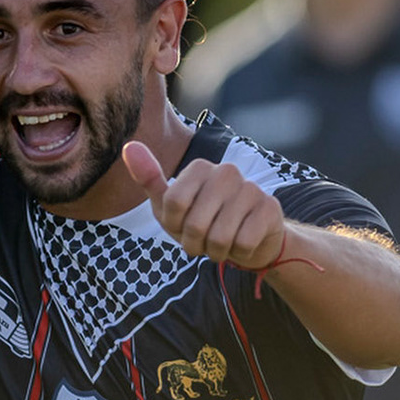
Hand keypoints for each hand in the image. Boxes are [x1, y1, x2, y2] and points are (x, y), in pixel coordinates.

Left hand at [122, 142, 286, 269]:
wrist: (248, 240)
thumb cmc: (202, 222)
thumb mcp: (169, 206)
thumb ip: (149, 179)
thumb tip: (129, 147)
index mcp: (200, 168)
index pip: (173, 203)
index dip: (175, 225)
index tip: (182, 225)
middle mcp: (227, 171)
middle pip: (195, 224)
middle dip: (195, 244)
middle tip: (203, 240)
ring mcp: (251, 188)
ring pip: (220, 238)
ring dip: (216, 252)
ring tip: (222, 243)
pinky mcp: (270, 208)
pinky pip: (244, 243)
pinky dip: (239, 253)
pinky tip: (243, 243)